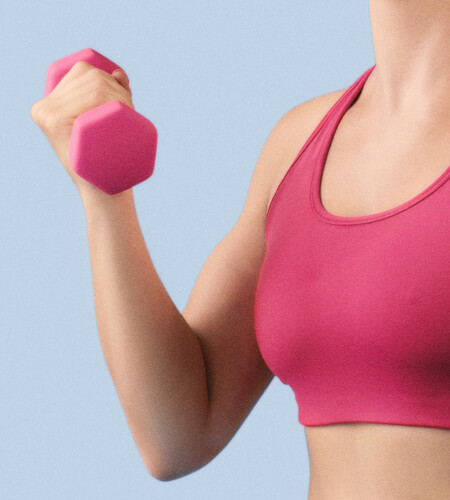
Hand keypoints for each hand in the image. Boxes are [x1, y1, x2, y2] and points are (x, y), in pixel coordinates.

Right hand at [31, 61, 134, 195]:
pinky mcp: (56, 124)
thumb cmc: (106, 159)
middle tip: (132, 110)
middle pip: (92, 76)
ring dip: (121, 96)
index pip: (83, 70)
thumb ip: (109, 95)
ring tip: (131, 114)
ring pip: (96, 87)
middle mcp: (44, 107)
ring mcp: (48, 115)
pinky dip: (111, 103)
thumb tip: (119, 73)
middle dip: (119, 88)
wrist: (103, 192)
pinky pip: (91, 102)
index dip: (110, 77)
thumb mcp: (104, 123)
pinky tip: (120, 111)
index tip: (126, 97)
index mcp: (49, 104)